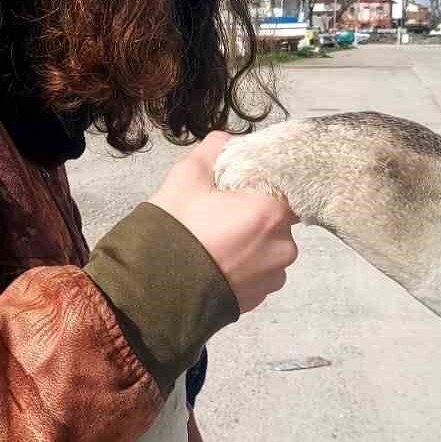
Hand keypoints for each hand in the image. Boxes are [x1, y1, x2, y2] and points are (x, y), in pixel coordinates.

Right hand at [149, 133, 297, 312]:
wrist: (156, 291)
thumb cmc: (176, 230)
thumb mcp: (188, 176)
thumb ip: (215, 150)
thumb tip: (228, 142)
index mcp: (272, 212)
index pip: (284, 189)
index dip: (262, 187)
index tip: (239, 189)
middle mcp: (283, 246)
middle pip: (277, 222)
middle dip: (255, 217)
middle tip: (221, 217)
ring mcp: (273, 277)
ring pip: (269, 250)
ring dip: (251, 245)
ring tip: (216, 245)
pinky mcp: (260, 299)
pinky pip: (259, 275)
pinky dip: (244, 268)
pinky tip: (217, 265)